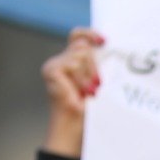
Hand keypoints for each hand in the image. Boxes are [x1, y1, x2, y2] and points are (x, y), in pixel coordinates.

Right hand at [41, 27, 103, 157]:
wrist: (78, 126)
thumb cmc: (91, 108)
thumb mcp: (100, 81)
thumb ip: (101, 63)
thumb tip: (108, 46)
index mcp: (74, 61)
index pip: (79, 36)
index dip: (91, 34)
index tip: (104, 40)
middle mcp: (63, 60)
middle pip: (83, 44)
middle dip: (95, 63)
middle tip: (98, 84)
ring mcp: (55, 64)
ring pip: (80, 53)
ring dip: (91, 73)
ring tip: (90, 91)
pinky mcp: (51, 69)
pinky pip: (73, 62)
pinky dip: (81, 77)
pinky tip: (81, 91)